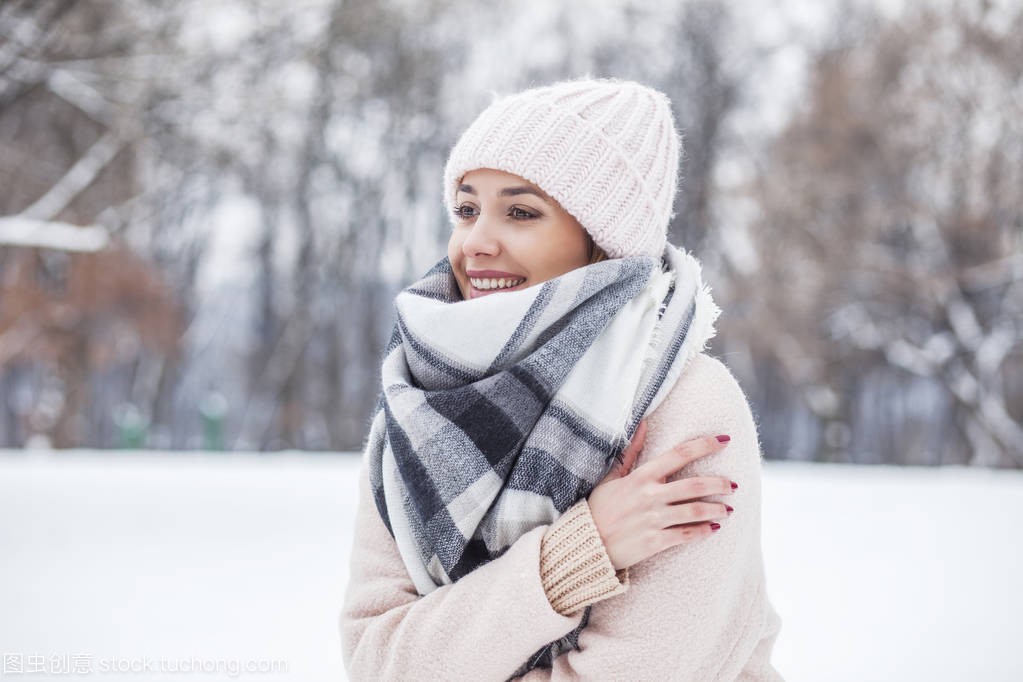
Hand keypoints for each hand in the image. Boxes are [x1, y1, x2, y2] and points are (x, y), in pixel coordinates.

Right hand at [588, 419, 735, 569]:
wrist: (584, 544)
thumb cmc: (598, 508)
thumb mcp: (612, 477)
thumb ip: (631, 451)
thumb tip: (643, 423)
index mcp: (641, 477)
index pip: (678, 454)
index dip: (704, 445)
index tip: (724, 440)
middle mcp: (650, 496)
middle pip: (694, 485)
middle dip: (719, 483)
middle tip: (733, 484)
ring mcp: (653, 519)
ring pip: (694, 511)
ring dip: (716, 509)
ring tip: (729, 509)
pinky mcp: (654, 542)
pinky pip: (685, 535)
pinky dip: (703, 531)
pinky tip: (714, 529)